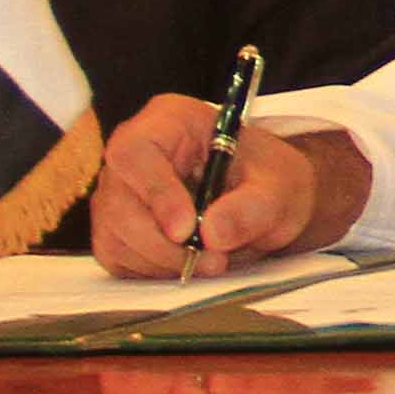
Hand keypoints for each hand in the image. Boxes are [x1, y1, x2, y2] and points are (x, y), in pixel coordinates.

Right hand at [92, 96, 351, 279]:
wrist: (265, 200)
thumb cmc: (268, 179)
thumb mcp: (280, 188)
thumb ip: (252, 208)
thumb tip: (212, 234)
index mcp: (168, 121)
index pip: (136, 152)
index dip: (155, 193)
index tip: (186, 230)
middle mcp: (134, 154)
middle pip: (118, 203)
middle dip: (163, 244)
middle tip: (214, 261)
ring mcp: (119, 193)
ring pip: (115, 238)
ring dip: (162, 263)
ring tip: (212, 262)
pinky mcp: (116, 229)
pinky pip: (117, 259)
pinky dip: (152, 272)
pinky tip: (188, 263)